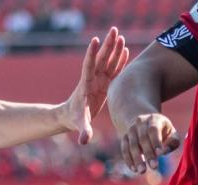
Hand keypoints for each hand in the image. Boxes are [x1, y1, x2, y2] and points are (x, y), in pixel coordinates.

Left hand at [62, 27, 128, 144]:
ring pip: (108, 61)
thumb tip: (84, 141)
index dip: (92, 54)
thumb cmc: (74, 119)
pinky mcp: (105, 83)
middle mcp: (93, 79)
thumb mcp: (80, 125)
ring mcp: (99, 79)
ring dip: (114, 49)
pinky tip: (126, 50)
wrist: (71, 116)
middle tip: (114, 30)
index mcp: (86, 85)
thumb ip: (84, 131)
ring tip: (121, 36)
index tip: (95, 41)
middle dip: (107, 45)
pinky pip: (114, 69)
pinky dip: (119, 60)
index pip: (89, 66)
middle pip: (101, 58)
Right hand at [120, 113, 181, 173]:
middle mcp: (141, 122)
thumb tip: (163, 152)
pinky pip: (124, 149)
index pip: (153, 130)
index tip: (160, 154)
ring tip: (142, 171)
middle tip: (154, 167)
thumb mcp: (172, 134)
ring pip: (132, 144)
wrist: (146, 123)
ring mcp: (131, 130)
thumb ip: (172, 142)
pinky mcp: (125, 137)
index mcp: (154, 119)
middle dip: (148, 153)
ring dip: (137, 159)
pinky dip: (129, 159)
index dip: (156, 142)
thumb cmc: (164, 133)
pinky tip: (134, 169)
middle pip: (142, 138)